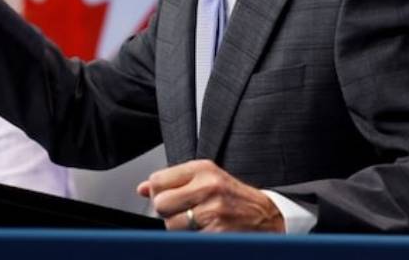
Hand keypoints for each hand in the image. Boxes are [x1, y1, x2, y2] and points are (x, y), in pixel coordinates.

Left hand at [136, 159, 283, 232]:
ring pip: (171, 225)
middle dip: (166, 212)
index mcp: (202, 169)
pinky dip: (192, 239)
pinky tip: (206, 232)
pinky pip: (187, 239)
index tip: (170, 197)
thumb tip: (141, 188)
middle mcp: (208, 186)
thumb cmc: (232, 197)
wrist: (267, 217)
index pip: (157, 180)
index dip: (158, 193)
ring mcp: (214, 210)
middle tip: (182, 213)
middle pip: (160, 203)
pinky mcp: (218, 233)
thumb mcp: (206, 179)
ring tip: (197, 223)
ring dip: (179, 229)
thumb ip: (173, 181)